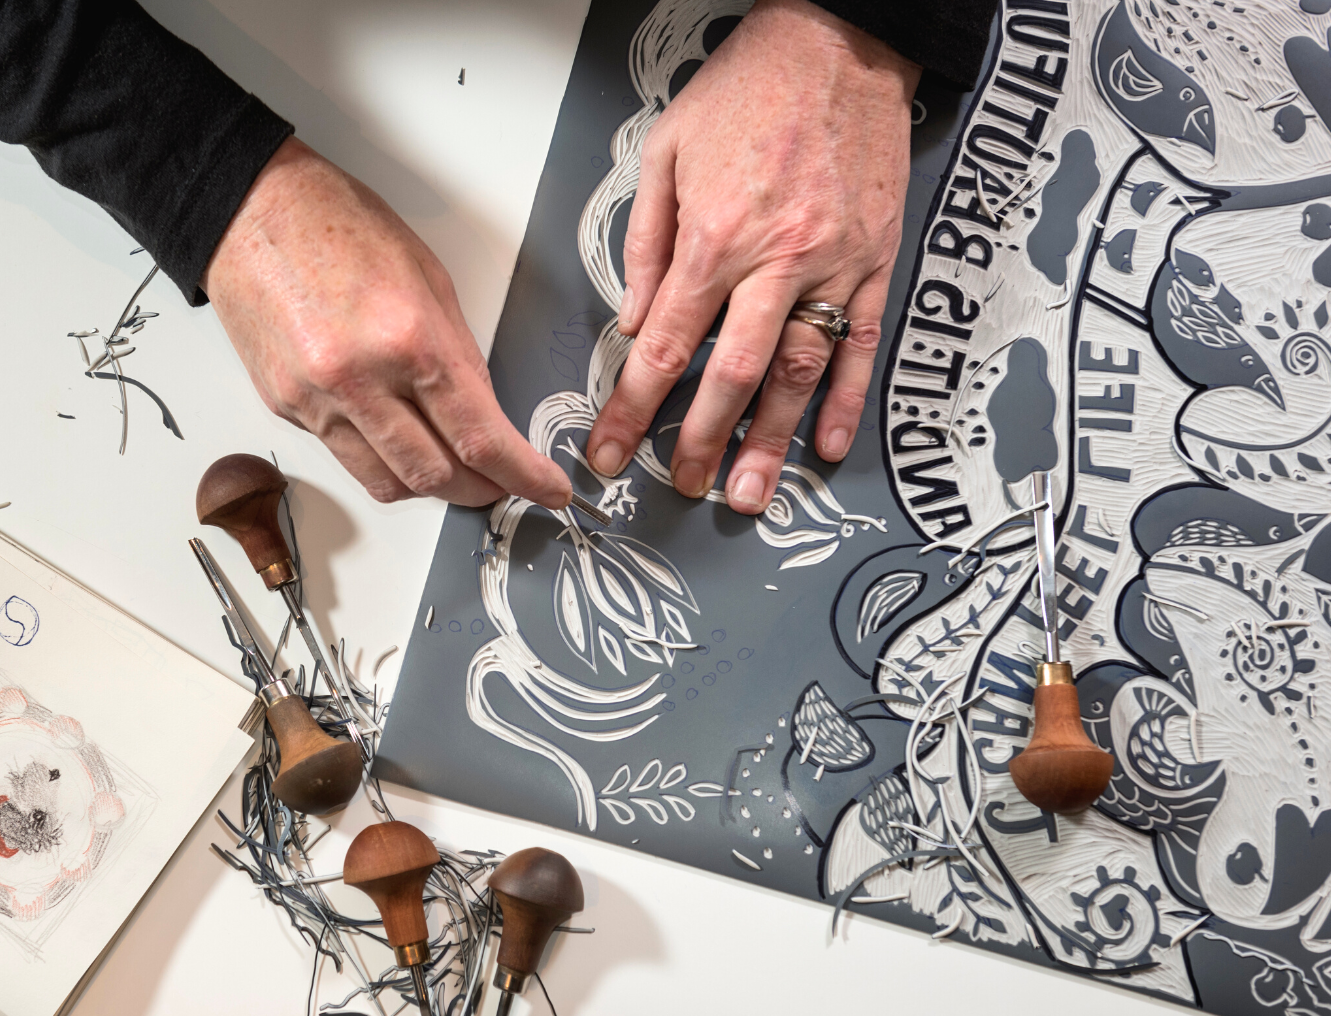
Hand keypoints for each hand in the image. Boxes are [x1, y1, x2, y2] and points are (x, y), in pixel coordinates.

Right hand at [204, 137, 571, 509]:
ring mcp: (316, 400)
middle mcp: (359, 380)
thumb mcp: (429, 279)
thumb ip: (458, 355)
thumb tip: (481, 414)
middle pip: (435, 476)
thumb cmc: (337, 225)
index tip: (546, 489)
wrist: (250, 210)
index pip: (480, 437)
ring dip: (429, 488)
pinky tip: (397, 442)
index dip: (522, 476)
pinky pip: (345, 456)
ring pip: (387, 483)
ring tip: (454, 474)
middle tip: (501, 487)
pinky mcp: (286, 408)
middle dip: (480, 491)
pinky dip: (381, 461)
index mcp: (409, 340)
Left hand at [587, 0, 920, 513]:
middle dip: (701, 442)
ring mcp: (834, 265)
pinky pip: (863, 344)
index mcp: (714, 238)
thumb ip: (647, 246)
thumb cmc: (747, 90)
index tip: (612, 451)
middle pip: (731, 377)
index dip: (634, 410)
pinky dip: (848, 401)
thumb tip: (636, 324)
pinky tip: (831, 446)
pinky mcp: (878, 260)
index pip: (666, 348)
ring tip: (754, 494)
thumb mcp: (666, 154)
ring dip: (773, 441)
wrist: (838, 40)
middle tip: (685, 487)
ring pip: (800, 373)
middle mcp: (775, 261)